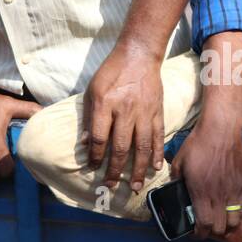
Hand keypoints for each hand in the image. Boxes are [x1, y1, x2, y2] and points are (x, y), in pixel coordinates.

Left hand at [83, 43, 164, 193]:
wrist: (139, 55)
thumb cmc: (112, 72)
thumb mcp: (92, 90)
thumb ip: (88, 117)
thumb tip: (84, 142)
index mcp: (105, 105)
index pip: (98, 137)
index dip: (95, 155)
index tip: (92, 167)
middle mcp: (125, 111)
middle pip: (119, 147)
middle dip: (115, 170)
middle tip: (111, 185)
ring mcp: (143, 113)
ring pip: (141, 147)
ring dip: (138, 169)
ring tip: (136, 186)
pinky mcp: (157, 112)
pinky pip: (157, 136)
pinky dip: (157, 153)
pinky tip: (156, 168)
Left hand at [171, 116, 241, 239]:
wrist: (221, 130)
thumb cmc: (198, 144)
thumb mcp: (179, 162)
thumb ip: (176, 180)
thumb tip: (175, 189)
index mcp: (201, 192)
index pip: (204, 225)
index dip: (198, 234)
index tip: (193, 232)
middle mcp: (219, 196)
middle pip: (220, 228)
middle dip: (211, 232)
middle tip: (204, 226)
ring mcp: (233, 191)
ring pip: (234, 222)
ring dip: (225, 225)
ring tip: (217, 219)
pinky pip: (241, 208)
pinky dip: (234, 213)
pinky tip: (227, 207)